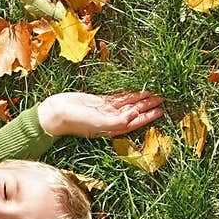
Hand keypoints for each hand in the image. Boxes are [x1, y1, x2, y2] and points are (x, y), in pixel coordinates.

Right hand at [36, 89, 164, 137]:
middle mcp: (112, 120)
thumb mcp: (98, 123)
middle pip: (135, 111)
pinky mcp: (99, 101)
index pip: (136, 122)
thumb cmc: (75, 121)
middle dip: (148, 105)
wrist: (55, 113)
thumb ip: (118, 121)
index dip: (149, 116)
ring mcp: (106, 110)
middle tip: (163, 97)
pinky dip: (128, 93)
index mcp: (113, 128)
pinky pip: (118, 97)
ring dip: (140, 98)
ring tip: (154, 92)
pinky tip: (136, 90)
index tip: (161, 110)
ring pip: (128, 103)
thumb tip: (135, 115)